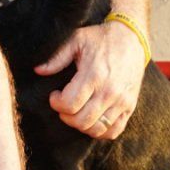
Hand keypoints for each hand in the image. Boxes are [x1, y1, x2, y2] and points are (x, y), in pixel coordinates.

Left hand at [35, 19, 150, 139]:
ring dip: (81, 125)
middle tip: (64, 105)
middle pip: (81, 120)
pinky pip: (114, 131)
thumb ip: (57, 57)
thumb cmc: (101, 39)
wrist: (132, 38)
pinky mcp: (130, 106)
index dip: (56, 103)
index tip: (55, 95)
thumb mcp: (76, 39)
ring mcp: (121, 101)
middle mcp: (109, 91)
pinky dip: (100, 131)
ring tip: (77, 112)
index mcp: (94, 75)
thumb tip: (38, 70)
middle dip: (66, 116)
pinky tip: (92, 119)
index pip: (70, 104)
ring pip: (96, 129)